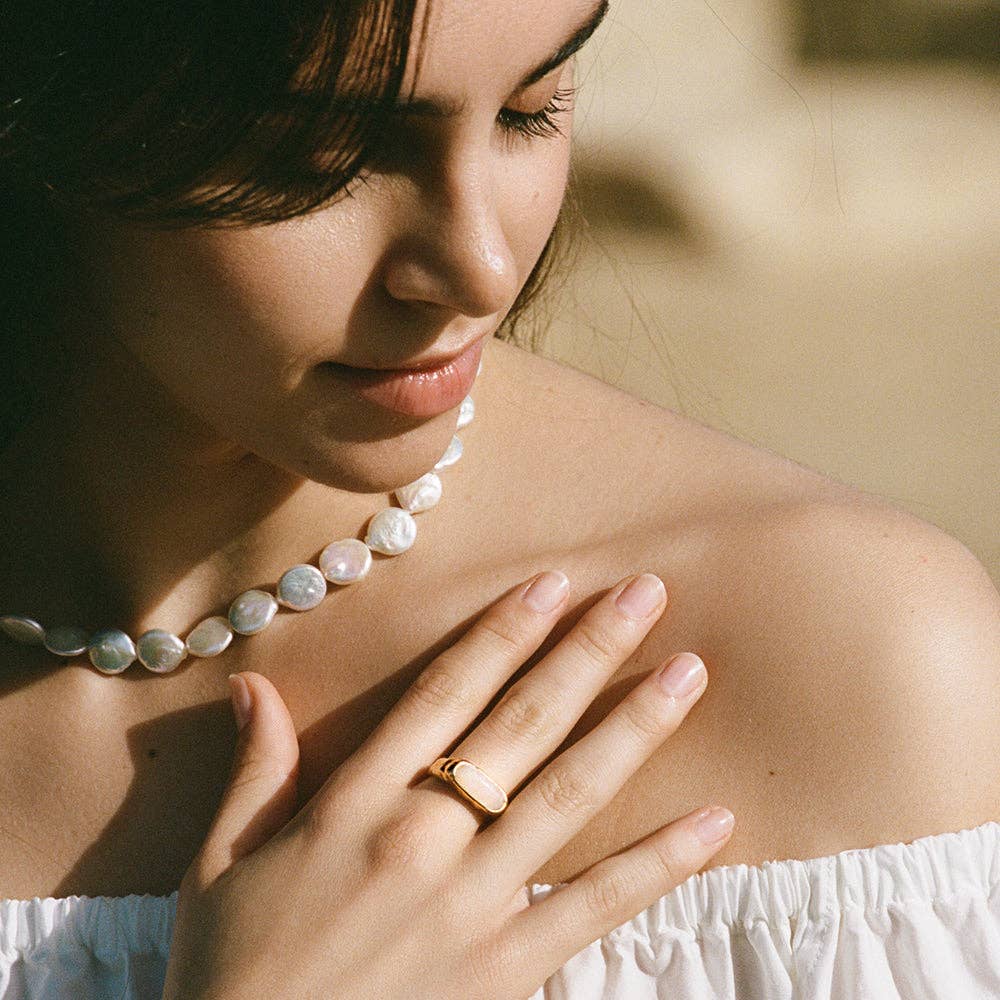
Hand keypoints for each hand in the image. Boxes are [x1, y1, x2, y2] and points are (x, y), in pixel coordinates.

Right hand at [161, 570, 733, 999]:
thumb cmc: (232, 971)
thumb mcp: (220, 864)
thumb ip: (255, 769)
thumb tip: (253, 684)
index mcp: (355, 804)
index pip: (445, 693)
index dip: (503, 631)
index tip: (554, 582)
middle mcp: (424, 838)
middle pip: (523, 723)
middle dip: (588, 651)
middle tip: (646, 593)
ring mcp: (474, 904)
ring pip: (571, 794)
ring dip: (635, 727)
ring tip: (689, 672)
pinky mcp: (508, 969)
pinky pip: (596, 906)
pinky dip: (660, 863)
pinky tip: (715, 823)